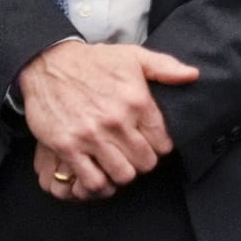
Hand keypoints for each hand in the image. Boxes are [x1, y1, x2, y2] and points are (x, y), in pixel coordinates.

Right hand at [17, 39, 191, 195]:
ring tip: (117, 165)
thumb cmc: (93, 61)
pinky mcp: (67, 146)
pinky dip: (97, 184)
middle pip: (145, 162)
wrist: (47, 63)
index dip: (159, 147)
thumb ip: (165, 67)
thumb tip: (193, 75)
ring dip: (122, 174)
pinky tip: (98, 174)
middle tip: (133, 156)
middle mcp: (117, 120)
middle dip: (142, 162)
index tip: (150, 145)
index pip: (163, 143)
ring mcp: (91, 135)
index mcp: (137, 101)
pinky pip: (91, 180)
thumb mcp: (133, 56)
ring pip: (122, 175)